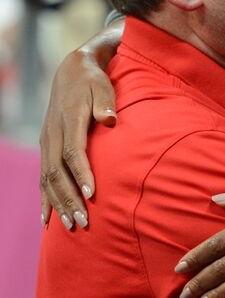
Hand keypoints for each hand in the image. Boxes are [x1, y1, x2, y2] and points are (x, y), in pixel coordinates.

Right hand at [39, 25, 122, 228]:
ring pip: (47, 179)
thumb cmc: (94, 82)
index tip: (92, 194)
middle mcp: (53, 134)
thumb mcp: (103, 86)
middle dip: (70, 198)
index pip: (73, 151)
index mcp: (68, 120)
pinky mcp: (45, 148)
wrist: (72, 71)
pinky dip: (45, 199)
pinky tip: (47, 220)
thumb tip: (110, 120)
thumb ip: (106, 103)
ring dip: (59, 204)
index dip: (82, 173)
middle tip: (85, 222)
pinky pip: (42, 178)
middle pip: (58, 172)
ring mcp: (46, 142)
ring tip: (72, 225)